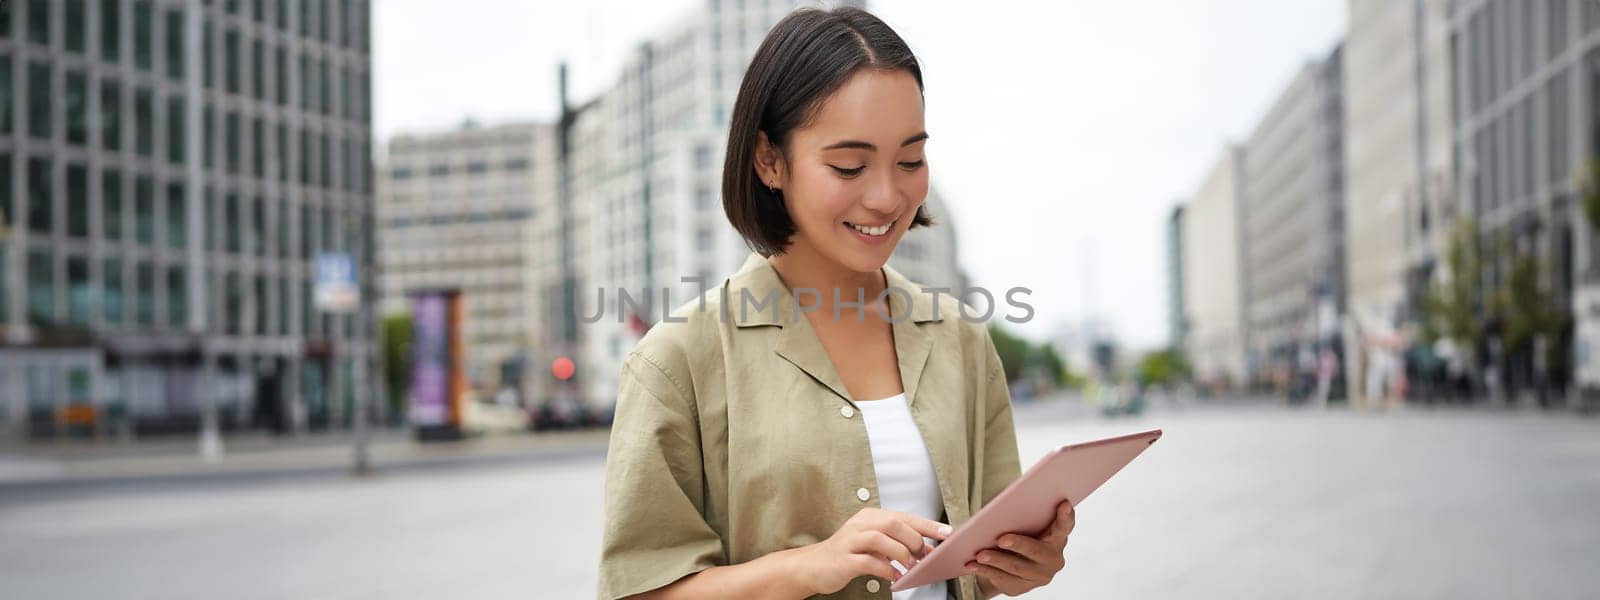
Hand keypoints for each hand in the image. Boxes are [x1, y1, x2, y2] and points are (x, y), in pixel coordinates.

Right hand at [795, 508, 950, 594]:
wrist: (812, 566)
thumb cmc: (847, 554)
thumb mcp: (873, 545)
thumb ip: (896, 543)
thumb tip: (925, 550)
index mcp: (870, 517)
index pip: (903, 516)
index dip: (926, 524)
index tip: (947, 532)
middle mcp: (860, 524)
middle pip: (893, 523)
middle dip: (914, 539)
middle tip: (924, 554)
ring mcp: (850, 541)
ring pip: (881, 538)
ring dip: (901, 553)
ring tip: (910, 567)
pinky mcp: (844, 559)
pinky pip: (869, 562)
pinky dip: (886, 569)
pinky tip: (893, 577)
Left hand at [967, 501, 1074, 597]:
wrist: (1015, 567)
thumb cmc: (1022, 537)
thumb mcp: (1026, 526)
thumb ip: (1024, 517)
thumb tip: (1001, 509)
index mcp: (1057, 538)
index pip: (1065, 526)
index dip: (1066, 516)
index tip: (1064, 504)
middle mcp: (1053, 559)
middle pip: (1035, 550)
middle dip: (1018, 544)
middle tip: (1001, 539)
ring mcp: (1039, 575)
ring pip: (1016, 567)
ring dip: (996, 560)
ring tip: (980, 554)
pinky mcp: (1023, 587)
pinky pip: (1004, 579)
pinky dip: (986, 571)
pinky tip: (973, 565)